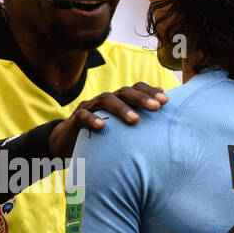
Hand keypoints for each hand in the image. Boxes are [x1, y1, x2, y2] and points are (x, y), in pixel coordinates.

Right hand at [49, 83, 167, 158]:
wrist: (66, 143)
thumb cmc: (100, 137)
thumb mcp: (120, 130)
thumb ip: (136, 125)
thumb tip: (164, 127)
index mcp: (118, 101)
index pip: (135, 89)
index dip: (151, 91)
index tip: (167, 101)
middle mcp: (105, 100)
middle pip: (124, 92)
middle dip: (142, 98)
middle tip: (157, 107)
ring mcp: (90, 107)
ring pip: (106, 100)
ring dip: (122, 108)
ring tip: (135, 120)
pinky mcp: (75, 119)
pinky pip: (83, 116)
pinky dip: (93, 119)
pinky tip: (103, 127)